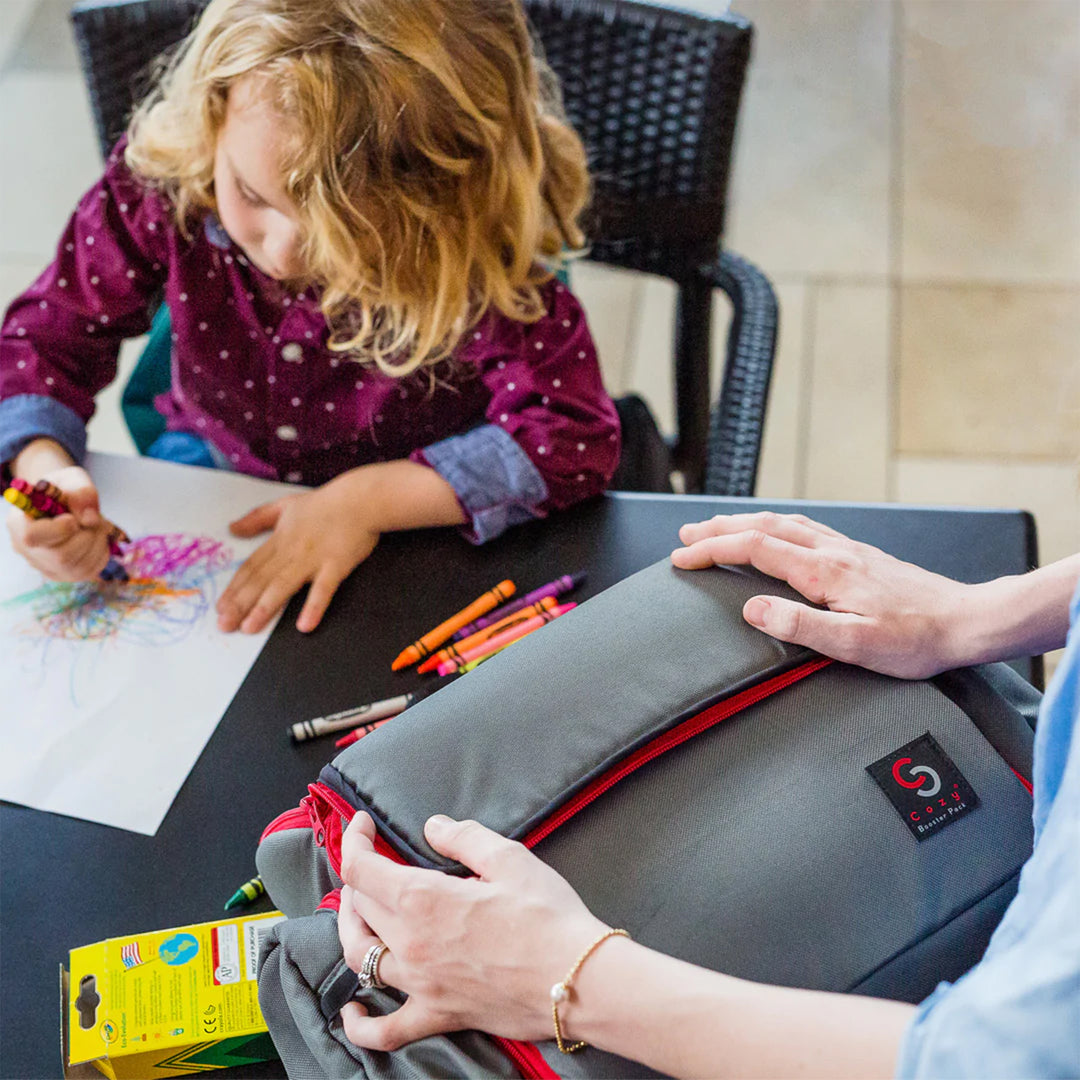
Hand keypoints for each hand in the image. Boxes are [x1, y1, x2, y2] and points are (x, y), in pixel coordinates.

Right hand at [6, 465, 112, 580]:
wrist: (64, 503)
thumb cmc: (64, 490)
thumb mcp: (72, 478)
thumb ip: (80, 491)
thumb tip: (89, 519)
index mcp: (18, 522)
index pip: (33, 537)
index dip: (60, 530)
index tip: (73, 518)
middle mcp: (26, 550)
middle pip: (61, 557)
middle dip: (87, 536)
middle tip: (93, 519)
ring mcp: (45, 567)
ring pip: (78, 567)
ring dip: (97, 543)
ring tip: (95, 526)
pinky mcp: (63, 575)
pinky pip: (89, 572)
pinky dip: (101, 554)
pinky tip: (95, 538)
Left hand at [216, 475, 380, 633]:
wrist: (360, 499)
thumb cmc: (326, 503)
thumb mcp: (284, 505)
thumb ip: (257, 518)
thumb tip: (232, 528)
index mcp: (279, 540)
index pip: (251, 568)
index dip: (234, 589)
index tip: (220, 607)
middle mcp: (291, 552)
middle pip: (260, 580)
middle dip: (240, 604)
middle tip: (225, 625)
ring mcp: (313, 560)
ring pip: (283, 586)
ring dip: (265, 608)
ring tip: (249, 627)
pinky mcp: (336, 566)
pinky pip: (323, 590)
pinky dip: (313, 607)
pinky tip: (304, 625)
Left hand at [337, 813, 606, 1051]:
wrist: (579, 978)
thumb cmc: (547, 915)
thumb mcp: (508, 857)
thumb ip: (463, 836)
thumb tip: (433, 827)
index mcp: (423, 899)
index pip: (361, 868)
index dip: (354, 840)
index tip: (364, 824)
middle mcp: (410, 943)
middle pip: (359, 907)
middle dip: (359, 876)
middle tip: (376, 860)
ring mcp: (420, 984)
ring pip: (359, 957)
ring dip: (351, 928)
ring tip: (360, 911)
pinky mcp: (438, 1015)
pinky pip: (386, 1030)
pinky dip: (361, 1024)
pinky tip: (353, 1011)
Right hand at [670, 512, 971, 678]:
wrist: (966, 622)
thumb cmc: (915, 640)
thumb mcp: (855, 644)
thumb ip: (800, 625)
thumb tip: (753, 609)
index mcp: (824, 571)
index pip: (754, 548)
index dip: (712, 549)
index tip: (681, 557)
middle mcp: (832, 551)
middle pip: (763, 526)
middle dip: (719, 528)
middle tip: (686, 535)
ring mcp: (847, 549)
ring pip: (784, 522)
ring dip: (744, 522)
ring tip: (718, 527)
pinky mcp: (859, 555)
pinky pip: (805, 527)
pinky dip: (775, 524)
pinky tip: (777, 532)